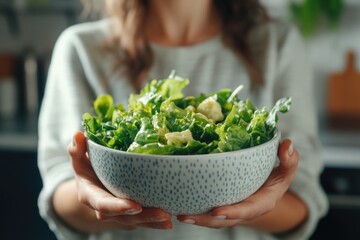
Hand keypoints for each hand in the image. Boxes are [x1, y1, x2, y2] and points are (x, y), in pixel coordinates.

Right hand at [68, 131, 172, 229]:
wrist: (90, 185)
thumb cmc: (86, 168)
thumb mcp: (78, 158)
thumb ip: (77, 149)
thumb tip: (78, 134)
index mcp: (91, 196)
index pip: (104, 204)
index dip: (118, 207)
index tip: (135, 206)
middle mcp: (105, 210)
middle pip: (124, 217)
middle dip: (144, 217)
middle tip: (163, 214)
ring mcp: (118, 214)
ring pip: (136, 221)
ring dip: (153, 222)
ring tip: (169, 220)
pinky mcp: (130, 215)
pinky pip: (143, 220)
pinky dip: (156, 221)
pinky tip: (172, 219)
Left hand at [177, 139, 300, 230]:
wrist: (268, 192)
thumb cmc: (275, 180)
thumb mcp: (287, 171)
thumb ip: (289, 160)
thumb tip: (288, 144)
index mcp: (260, 204)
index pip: (246, 210)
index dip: (232, 213)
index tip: (216, 212)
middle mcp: (243, 212)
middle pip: (223, 220)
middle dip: (204, 220)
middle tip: (185, 215)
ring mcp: (231, 211)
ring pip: (212, 220)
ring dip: (195, 218)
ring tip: (177, 213)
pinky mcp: (222, 207)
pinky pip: (208, 211)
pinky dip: (194, 210)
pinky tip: (177, 204)